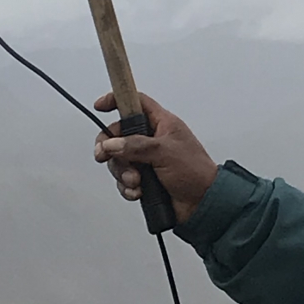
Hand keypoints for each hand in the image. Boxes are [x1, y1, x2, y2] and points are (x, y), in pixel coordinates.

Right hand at [93, 92, 218, 224]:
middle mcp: (152, 140)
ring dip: (122, 172)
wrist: (203, 204)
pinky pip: (124, 180)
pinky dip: (127, 187)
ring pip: (119, 160)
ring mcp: (147, 160)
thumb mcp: (164, 152)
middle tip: (103, 155)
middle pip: (118, 135)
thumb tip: (111, 144)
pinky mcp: (144, 179)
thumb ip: (135, 146)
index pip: (136, 102)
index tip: (100, 106)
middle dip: (110, 147)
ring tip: (136, 181)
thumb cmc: (195, 172)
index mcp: (162, 124)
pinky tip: (137, 192)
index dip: (117, 100)